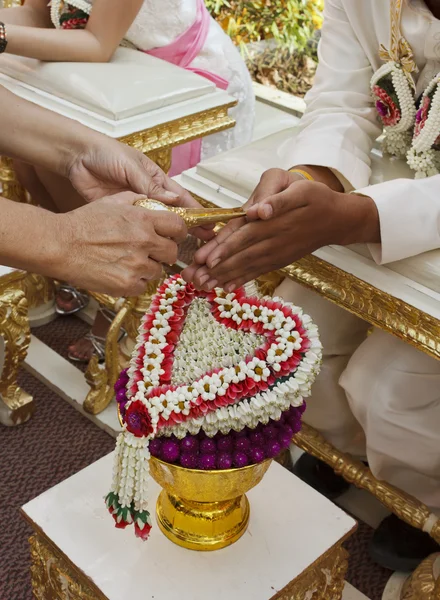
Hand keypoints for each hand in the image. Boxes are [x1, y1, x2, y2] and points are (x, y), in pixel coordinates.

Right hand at [53, 192, 186, 295]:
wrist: (59, 245)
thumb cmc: (82, 222)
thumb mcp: (110, 202)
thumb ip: (134, 199)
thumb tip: (149, 199)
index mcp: (143, 220)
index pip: (179, 227)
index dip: (178, 233)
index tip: (173, 236)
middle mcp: (145, 242)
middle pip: (172, 253)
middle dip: (164, 253)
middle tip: (151, 253)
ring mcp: (137, 265)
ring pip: (157, 271)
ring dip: (148, 268)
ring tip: (129, 262)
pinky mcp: (127, 284)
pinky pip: (142, 286)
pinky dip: (135, 283)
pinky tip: (121, 274)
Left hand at [67, 138, 212, 240]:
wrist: (76, 157)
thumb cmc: (106, 154)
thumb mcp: (132, 167)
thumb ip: (150, 185)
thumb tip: (174, 199)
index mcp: (157, 181)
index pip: (182, 199)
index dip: (196, 213)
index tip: (208, 227)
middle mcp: (149, 196)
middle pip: (172, 217)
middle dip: (186, 231)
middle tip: (200, 246)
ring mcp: (135, 209)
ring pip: (155, 227)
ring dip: (165, 239)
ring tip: (177, 254)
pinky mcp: (120, 218)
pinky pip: (135, 230)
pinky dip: (144, 240)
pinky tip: (150, 251)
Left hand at [182, 180, 379, 290]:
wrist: (337, 220)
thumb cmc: (315, 197)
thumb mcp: (298, 187)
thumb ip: (278, 198)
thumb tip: (260, 211)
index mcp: (274, 220)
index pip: (245, 234)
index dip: (225, 247)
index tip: (206, 258)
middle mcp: (274, 241)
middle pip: (241, 254)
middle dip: (216, 267)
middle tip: (195, 276)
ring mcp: (277, 254)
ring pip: (247, 266)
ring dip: (224, 276)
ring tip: (203, 284)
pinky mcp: (279, 260)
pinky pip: (258, 271)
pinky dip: (241, 279)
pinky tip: (225, 287)